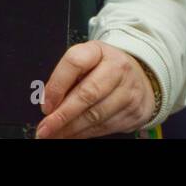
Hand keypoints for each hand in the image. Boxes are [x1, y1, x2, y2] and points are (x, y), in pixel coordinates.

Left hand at [35, 41, 155, 138]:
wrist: (140, 77)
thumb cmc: (104, 69)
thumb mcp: (86, 62)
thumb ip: (66, 78)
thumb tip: (48, 105)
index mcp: (99, 50)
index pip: (75, 62)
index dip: (57, 85)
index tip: (45, 105)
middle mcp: (117, 68)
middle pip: (87, 93)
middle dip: (63, 115)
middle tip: (45, 129)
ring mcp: (129, 91)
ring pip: (96, 115)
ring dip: (71, 129)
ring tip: (54, 135)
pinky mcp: (134, 111)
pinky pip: (105, 127)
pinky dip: (85, 134)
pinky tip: (72, 135)